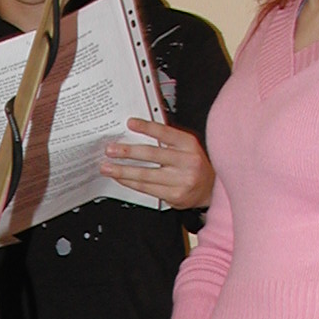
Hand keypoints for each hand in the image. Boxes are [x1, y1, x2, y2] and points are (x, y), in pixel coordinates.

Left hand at [99, 117, 214, 211]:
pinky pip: (147, 188)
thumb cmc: (194, 165)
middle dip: (128, 153)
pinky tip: (121, 178)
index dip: (147, 127)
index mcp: (189, 144)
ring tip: (108, 167)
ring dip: (123, 171)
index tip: (130, 123)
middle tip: (111, 150)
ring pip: (146, 175)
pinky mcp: (174, 195)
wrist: (211, 189)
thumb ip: (167, 141)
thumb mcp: (186, 147)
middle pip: (152, 155)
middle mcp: (187, 161)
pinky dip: (130, 183)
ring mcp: (181, 180)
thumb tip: (137, 134)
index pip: (165, 133)